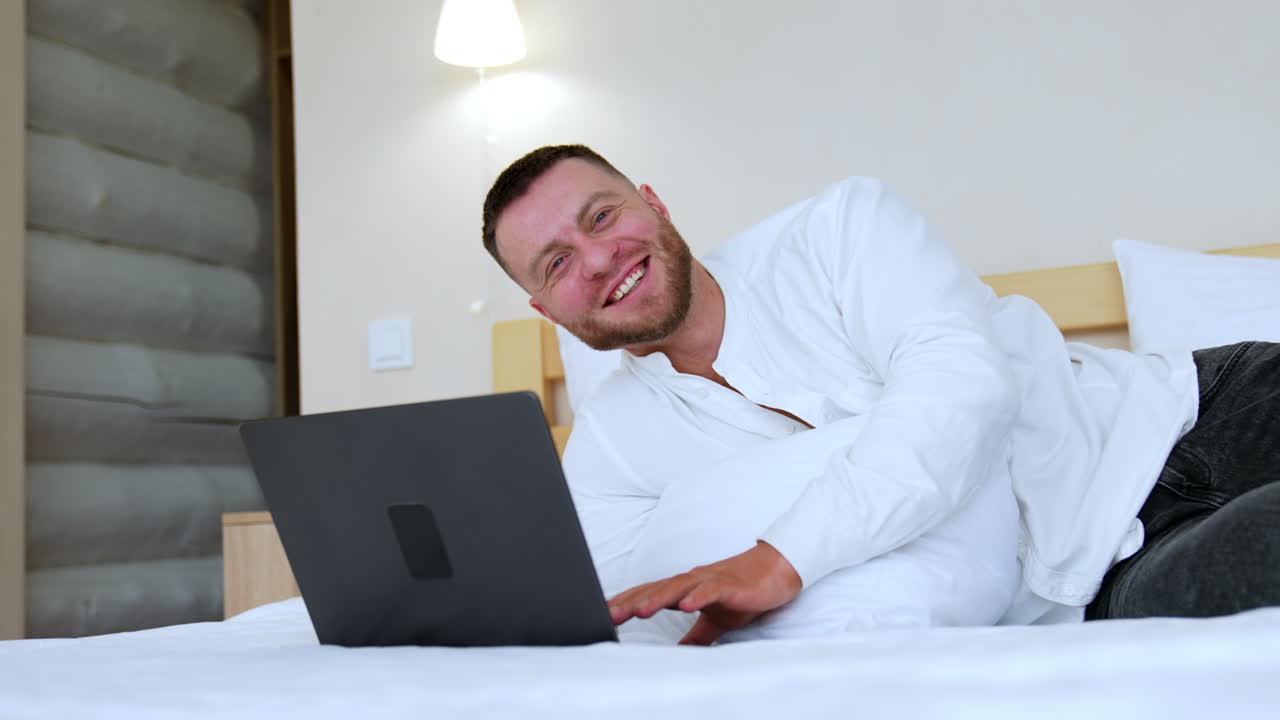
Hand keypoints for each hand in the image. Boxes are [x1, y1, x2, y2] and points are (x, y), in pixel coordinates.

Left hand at [607, 541, 801, 644]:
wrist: (776, 571)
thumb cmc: (742, 592)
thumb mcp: (715, 621)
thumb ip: (696, 635)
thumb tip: (681, 652)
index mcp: (685, 589)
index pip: (650, 594)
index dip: (627, 603)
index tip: (604, 615)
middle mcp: (692, 581)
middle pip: (656, 590)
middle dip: (632, 602)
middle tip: (609, 614)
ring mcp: (709, 580)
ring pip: (678, 588)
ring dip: (658, 598)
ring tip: (640, 611)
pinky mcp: (730, 585)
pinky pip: (711, 590)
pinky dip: (697, 596)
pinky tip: (686, 605)